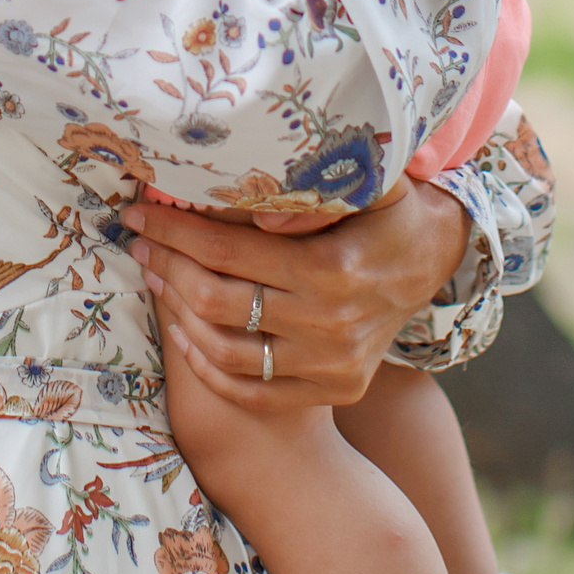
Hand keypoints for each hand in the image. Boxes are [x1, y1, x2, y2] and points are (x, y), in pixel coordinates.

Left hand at [123, 179, 471, 412]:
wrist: (434, 260)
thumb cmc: (386, 208)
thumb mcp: (367, 180)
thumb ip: (317, 187)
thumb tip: (258, 209)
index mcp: (332, 267)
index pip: (229, 250)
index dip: (175, 231)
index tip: (139, 213)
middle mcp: (331, 323)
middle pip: (218, 302)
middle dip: (167, 268)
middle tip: (140, 244)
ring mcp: (332, 365)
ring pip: (227, 352)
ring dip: (179, 316)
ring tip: (158, 281)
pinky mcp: (335, 389)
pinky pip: (255, 393)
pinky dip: (211, 370)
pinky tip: (186, 336)